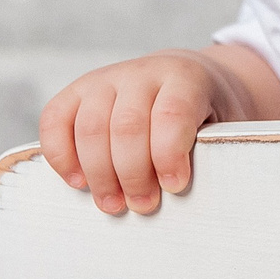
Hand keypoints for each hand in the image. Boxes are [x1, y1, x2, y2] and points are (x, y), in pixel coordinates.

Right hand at [38, 44, 279, 215]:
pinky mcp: (77, 91)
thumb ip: (213, 151)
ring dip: (99, 174)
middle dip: (133, 175)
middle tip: (143, 206)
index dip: (168, 154)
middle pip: (127, 126)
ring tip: (113, 204)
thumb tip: (197, 199)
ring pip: (90, 127)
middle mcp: (142, 72)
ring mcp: (106, 79)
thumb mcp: (224, 125)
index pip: (171, 114)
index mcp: (186, 78)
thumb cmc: (206, 114)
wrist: (185, 77)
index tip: (175, 186)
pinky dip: (60, 155)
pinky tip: (78, 181)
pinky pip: (55, 120)